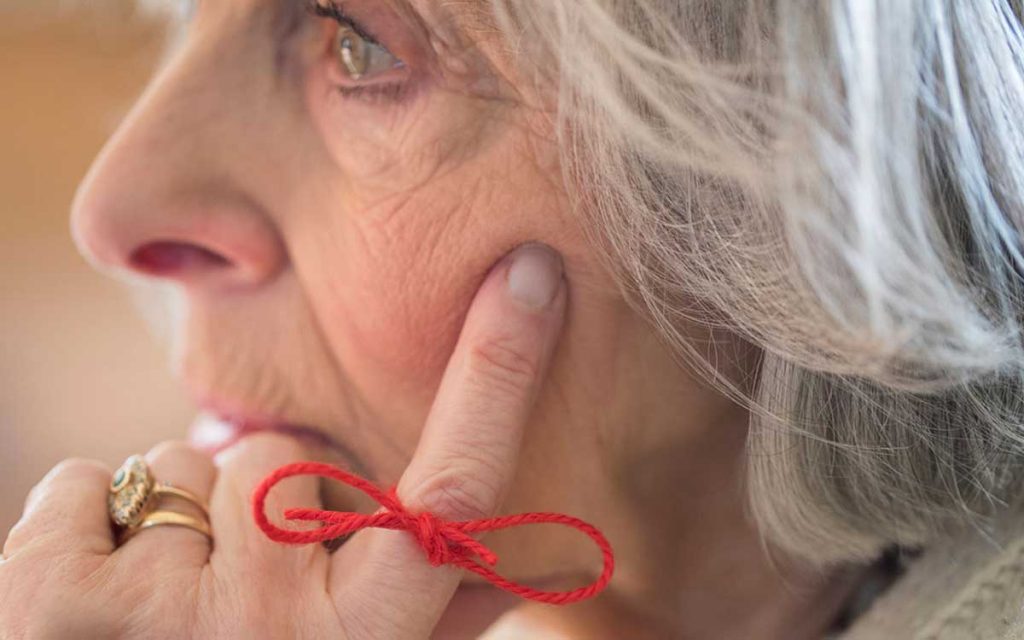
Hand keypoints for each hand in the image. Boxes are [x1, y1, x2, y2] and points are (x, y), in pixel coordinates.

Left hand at [0, 243, 566, 638]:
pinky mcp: (53, 597)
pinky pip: (82, 481)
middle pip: (284, 454)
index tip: (531, 275)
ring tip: (172, 603)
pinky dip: (86, 521)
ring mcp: (161, 612)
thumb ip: (440, 619)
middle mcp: (272, 627)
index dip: (500, 372)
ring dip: (179, 519)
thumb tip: (531, 565)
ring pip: (185, 463)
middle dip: (264, 497)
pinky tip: (102, 590)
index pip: (457, 486)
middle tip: (245, 588)